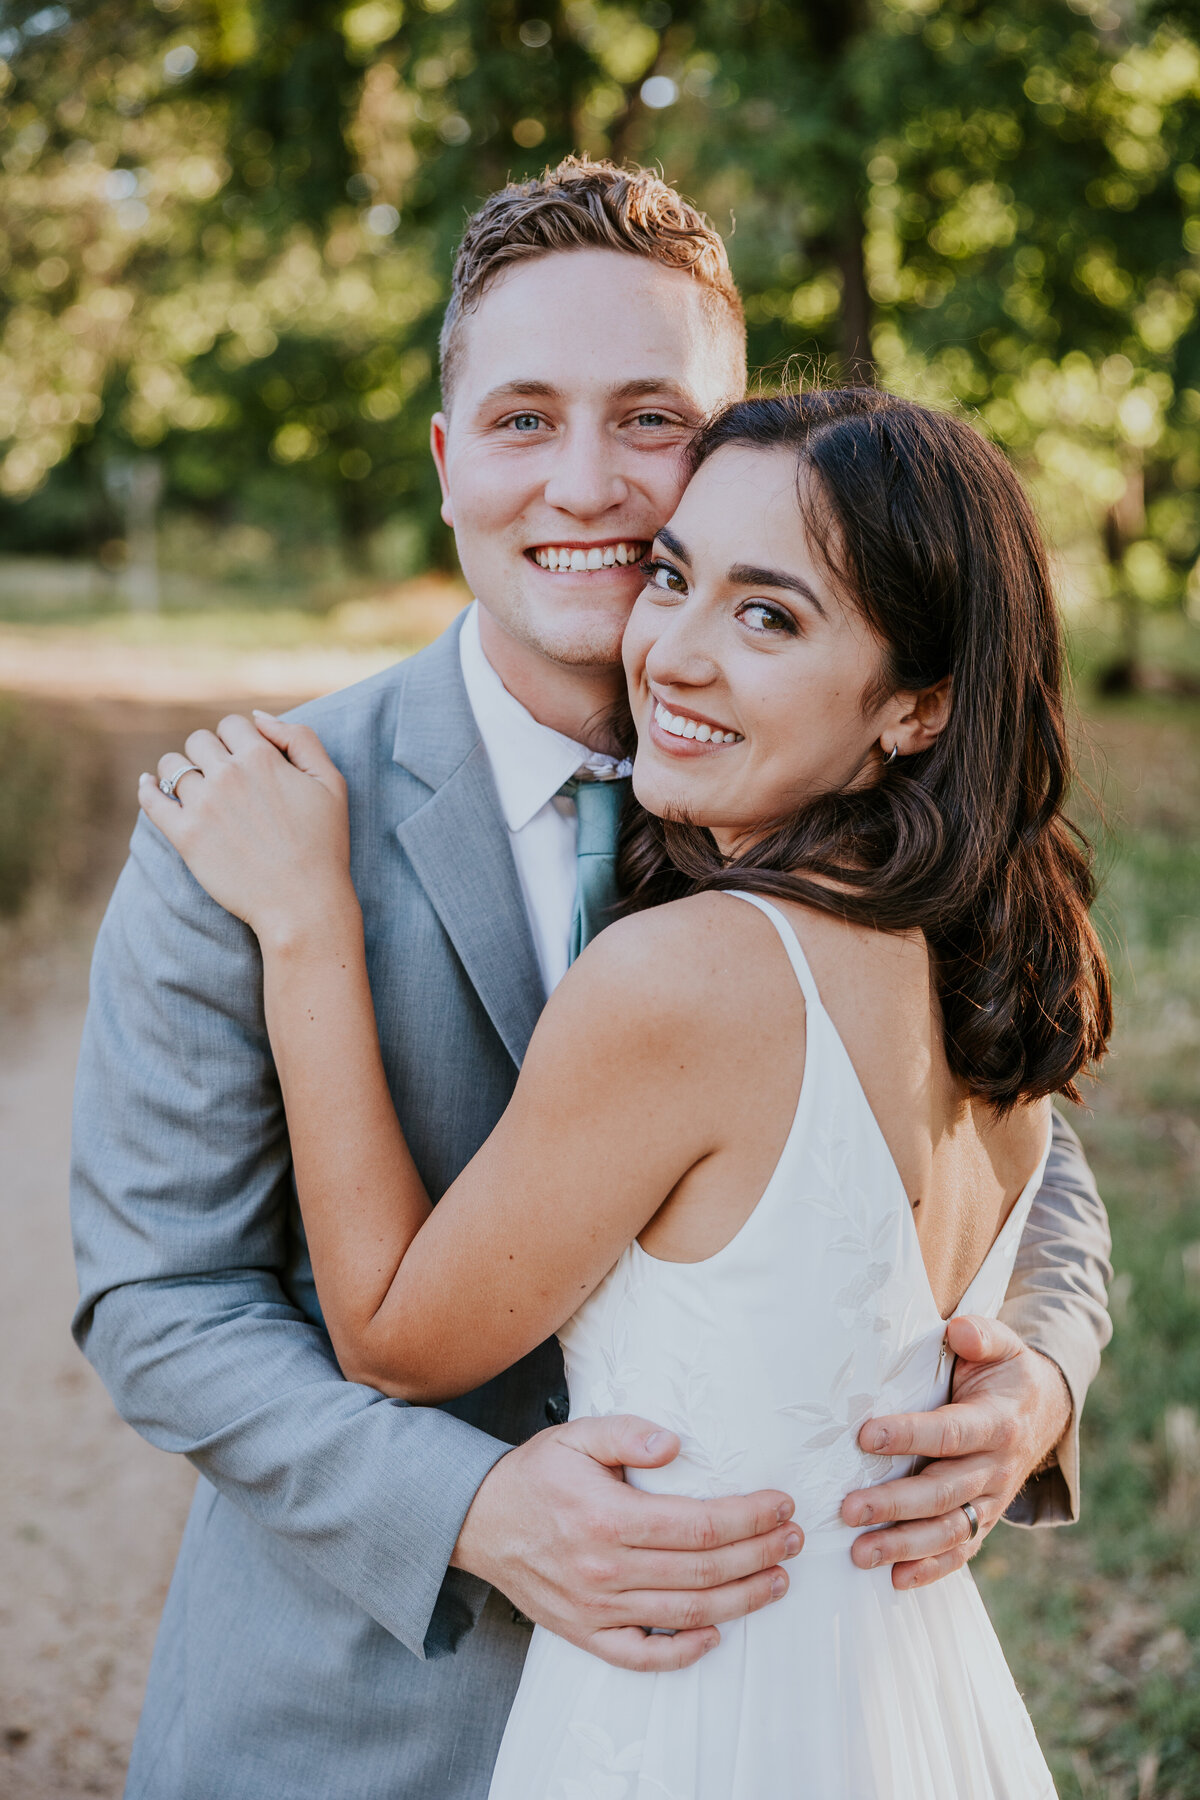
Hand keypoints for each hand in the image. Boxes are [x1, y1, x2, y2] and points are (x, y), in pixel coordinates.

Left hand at [138, 712, 353, 945]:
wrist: (303, 903)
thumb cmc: (324, 845)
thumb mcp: (331, 782)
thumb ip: (300, 738)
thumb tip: (259, 717)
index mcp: (262, 758)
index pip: (232, 724)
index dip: (238, 738)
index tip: (244, 759)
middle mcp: (228, 775)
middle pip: (198, 741)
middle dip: (209, 753)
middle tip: (221, 777)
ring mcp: (203, 805)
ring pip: (172, 765)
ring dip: (180, 769)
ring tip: (193, 787)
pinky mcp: (185, 836)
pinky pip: (151, 800)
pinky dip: (147, 788)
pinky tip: (149, 785)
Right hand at [452, 1414, 801, 1671]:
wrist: (477, 1520)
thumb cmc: (535, 1474)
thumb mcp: (577, 1435)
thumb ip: (627, 1433)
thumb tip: (675, 1443)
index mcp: (609, 1517)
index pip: (700, 1525)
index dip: (750, 1518)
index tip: (782, 1505)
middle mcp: (606, 1569)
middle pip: (703, 1571)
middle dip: (759, 1555)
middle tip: (794, 1540)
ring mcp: (596, 1608)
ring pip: (685, 1613)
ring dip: (741, 1599)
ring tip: (777, 1580)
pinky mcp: (585, 1633)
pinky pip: (641, 1655)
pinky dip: (683, 1651)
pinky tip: (716, 1633)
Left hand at [840, 1315, 1071, 1589]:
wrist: (1045, 1411)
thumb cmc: (1006, 1373)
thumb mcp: (1004, 1343)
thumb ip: (982, 1334)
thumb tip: (959, 1332)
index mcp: (997, 1422)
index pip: (949, 1433)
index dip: (909, 1436)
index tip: (865, 1436)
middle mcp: (997, 1467)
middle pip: (943, 1492)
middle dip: (894, 1504)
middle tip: (849, 1509)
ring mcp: (992, 1500)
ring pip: (949, 1530)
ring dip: (904, 1545)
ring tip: (859, 1553)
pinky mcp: (985, 1520)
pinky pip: (961, 1552)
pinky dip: (931, 1570)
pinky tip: (895, 1580)